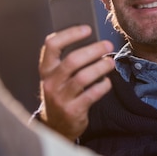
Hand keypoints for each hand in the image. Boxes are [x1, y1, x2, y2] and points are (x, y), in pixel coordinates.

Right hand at [38, 25, 114, 140]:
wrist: (55, 126)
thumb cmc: (60, 94)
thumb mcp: (56, 77)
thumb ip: (67, 60)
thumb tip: (93, 41)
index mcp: (46, 69)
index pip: (52, 45)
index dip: (70, 34)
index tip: (87, 29)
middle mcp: (50, 82)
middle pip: (72, 60)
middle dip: (93, 50)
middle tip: (107, 45)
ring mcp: (60, 98)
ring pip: (83, 77)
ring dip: (100, 67)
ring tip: (110, 62)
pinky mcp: (72, 111)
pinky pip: (91, 94)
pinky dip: (102, 86)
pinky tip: (107, 82)